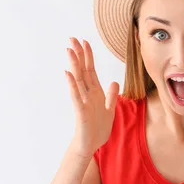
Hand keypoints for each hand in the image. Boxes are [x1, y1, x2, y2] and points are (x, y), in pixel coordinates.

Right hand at [65, 37, 118, 157]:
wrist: (91, 145)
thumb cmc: (98, 128)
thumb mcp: (109, 110)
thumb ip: (111, 96)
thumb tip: (114, 81)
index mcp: (95, 92)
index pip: (91, 70)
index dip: (88, 56)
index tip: (85, 41)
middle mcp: (87, 94)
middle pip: (82, 70)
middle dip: (78, 55)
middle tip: (72, 38)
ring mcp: (82, 101)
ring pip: (78, 79)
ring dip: (74, 65)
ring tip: (69, 50)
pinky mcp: (80, 111)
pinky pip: (76, 96)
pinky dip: (72, 85)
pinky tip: (68, 73)